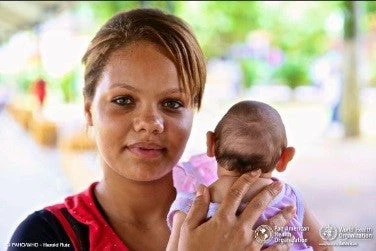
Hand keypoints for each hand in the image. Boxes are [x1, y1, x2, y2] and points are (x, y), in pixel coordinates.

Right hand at [177, 170, 295, 250]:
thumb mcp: (188, 229)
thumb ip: (197, 207)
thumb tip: (201, 187)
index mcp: (222, 219)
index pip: (236, 193)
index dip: (246, 179)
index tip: (255, 171)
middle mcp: (238, 228)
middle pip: (258, 205)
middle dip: (270, 193)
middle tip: (279, 185)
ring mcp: (248, 244)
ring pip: (270, 226)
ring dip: (282, 217)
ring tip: (291, 209)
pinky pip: (273, 250)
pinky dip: (282, 245)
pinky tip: (288, 240)